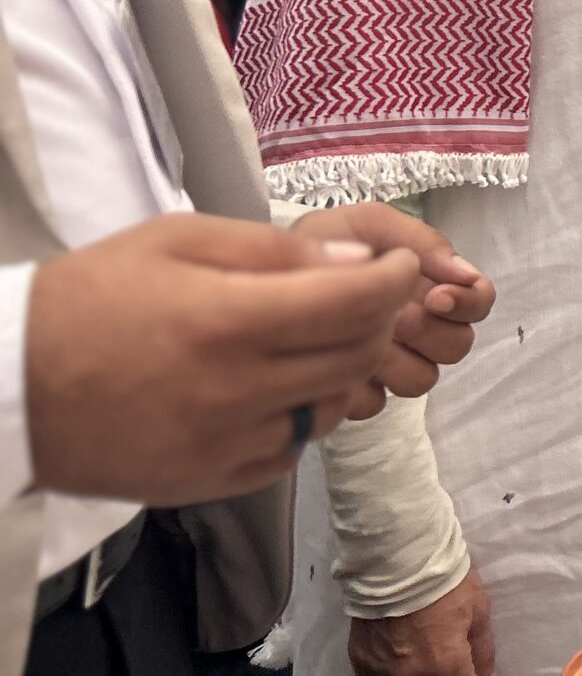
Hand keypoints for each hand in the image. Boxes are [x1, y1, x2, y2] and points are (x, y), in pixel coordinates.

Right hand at [27, 213, 420, 505]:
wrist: (8, 385)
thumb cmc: (90, 297)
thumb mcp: (177, 240)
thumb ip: (274, 251)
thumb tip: (357, 264)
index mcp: (228, 320)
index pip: (355, 303)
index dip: (396, 279)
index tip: (400, 265)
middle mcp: (234, 390)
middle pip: (355, 357)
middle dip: (380, 320)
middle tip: (367, 297)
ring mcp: (222, 444)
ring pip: (332, 408)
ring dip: (347, 371)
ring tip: (321, 340)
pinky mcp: (206, 482)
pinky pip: (290, 451)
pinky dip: (303, 416)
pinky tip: (281, 387)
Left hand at [293, 207, 494, 404]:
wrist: (263, 272)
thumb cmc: (323, 241)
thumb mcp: (371, 223)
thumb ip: (422, 240)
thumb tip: (464, 273)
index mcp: (431, 286)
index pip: (480, 303)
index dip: (468, 303)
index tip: (434, 295)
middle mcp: (420, 329)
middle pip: (457, 347)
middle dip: (429, 330)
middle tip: (394, 314)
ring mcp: (390, 366)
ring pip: (422, 380)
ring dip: (395, 358)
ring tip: (357, 334)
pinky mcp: (357, 397)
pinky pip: (374, 403)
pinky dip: (357, 383)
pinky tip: (333, 359)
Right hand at [348, 569, 493, 675]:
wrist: (395, 561)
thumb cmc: (444, 582)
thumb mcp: (478, 610)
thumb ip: (482, 650)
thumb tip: (484, 674)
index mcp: (444, 665)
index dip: (470, 675)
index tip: (467, 666)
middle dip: (442, 671)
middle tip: (440, 647)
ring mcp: (382, 673)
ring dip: (415, 671)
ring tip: (418, 645)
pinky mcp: (360, 664)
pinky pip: (379, 675)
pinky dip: (391, 668)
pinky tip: (398, 648)